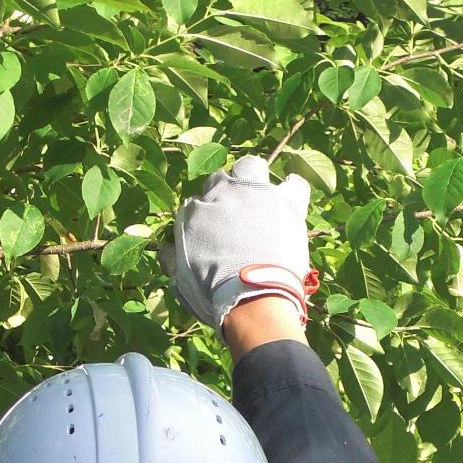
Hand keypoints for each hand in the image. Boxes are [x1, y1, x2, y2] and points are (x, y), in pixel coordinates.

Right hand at [166, 155, 315, 330]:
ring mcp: (258, 194)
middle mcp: (225, 194)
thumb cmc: (213, 291)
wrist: (252, 296)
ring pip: (251, 167)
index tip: (208, 233)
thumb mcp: (181, 278)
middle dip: (222, 191)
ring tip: (258, 200)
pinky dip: (290, 188)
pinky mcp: (288, 204)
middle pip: (220, 178)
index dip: (202, 217)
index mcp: (196, 210)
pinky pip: (294, 185)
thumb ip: (173, 257)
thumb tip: (168, 249)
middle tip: (230, 213)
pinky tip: (288, 196)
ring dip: (251, 179)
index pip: (194, 203)